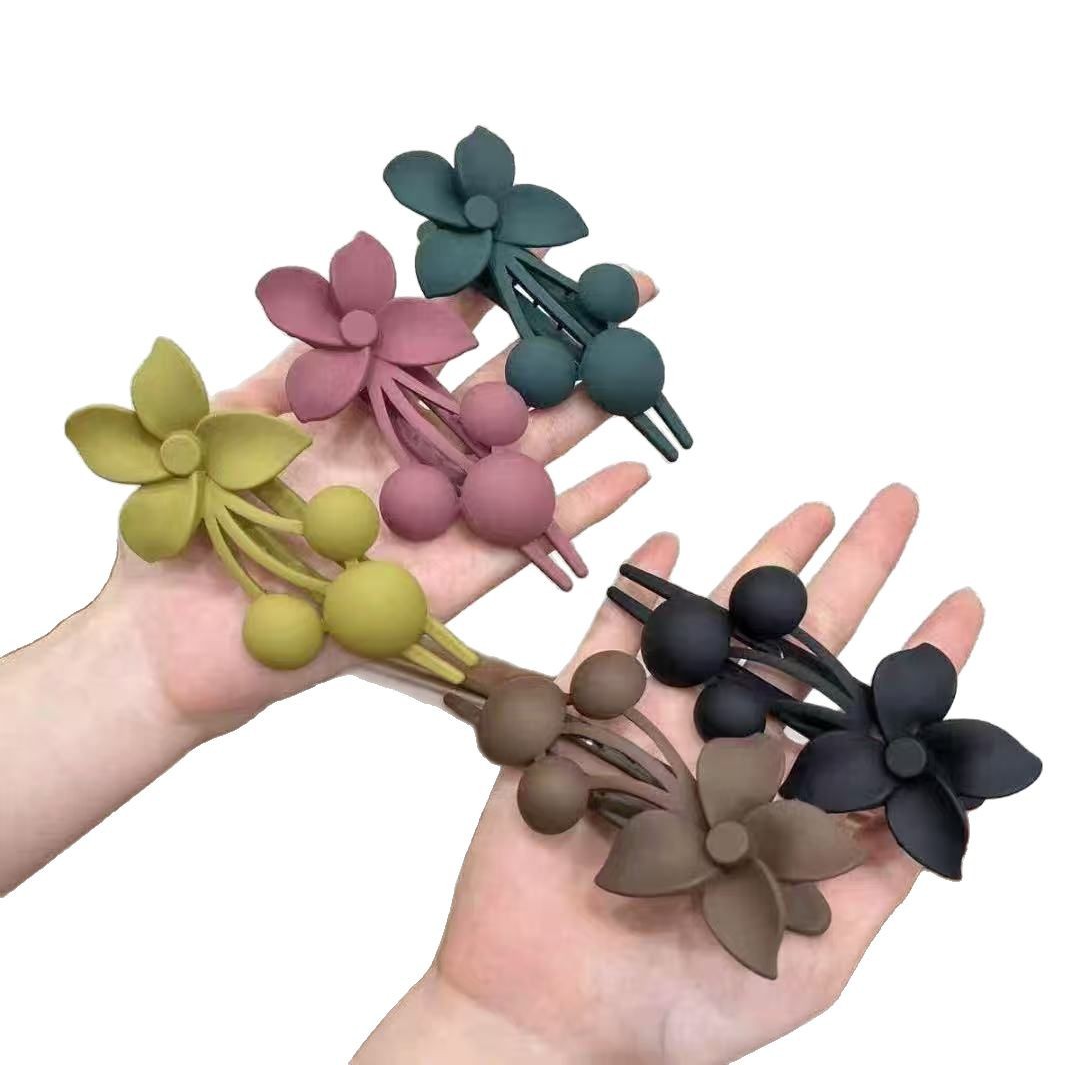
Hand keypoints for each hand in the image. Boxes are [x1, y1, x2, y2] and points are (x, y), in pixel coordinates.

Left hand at [99, 276, 655, 734]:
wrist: (175, 640)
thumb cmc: (184, 531)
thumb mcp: (228, 425)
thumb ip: (289, 367)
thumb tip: (350, 309)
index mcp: (362, 419)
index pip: (438, 348)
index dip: (485, 301)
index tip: (532, 254)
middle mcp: (412, 462)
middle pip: (501, 396)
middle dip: (563, 346)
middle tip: (626, 300)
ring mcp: (438, 519)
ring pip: (527, 459)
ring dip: (587, 416)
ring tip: (641, 372)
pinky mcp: (453, 580)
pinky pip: (526, 541)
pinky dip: (584, 511)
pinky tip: (636, 474)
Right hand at [360, 485, 984, 1063]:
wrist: (546, 1017)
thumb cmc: (677, 1008)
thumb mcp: (813, 955)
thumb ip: (873, 878)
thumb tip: (942, 805)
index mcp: (782, 804)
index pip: (864, 714)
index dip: (916, 662)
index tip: (962, 603)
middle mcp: (725, 755)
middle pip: (798, 648)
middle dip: (852, 575)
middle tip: (897, 504)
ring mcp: (654, 734)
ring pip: (717, 630)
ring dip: (759, 569)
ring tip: (811, 510)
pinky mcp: (581, 726)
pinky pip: (611, 643)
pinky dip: (640, 592)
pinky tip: (673, 543)